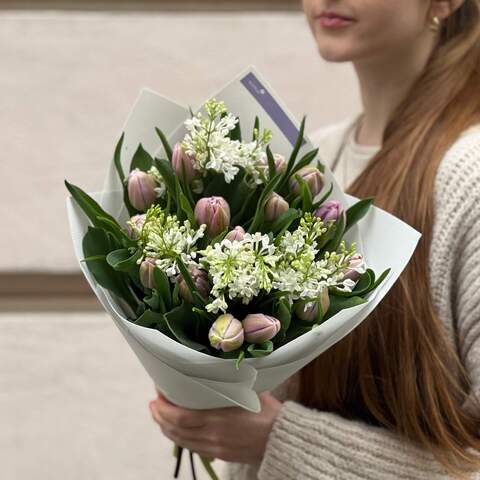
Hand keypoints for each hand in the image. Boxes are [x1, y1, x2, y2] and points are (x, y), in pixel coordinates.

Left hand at [149, 390, 281, 463]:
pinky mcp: (220, 454)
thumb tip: (214, 368)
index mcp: (218, 418)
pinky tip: (177, 430)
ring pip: (182, 440)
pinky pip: (193, 447)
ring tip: (159, 416)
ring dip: (167, 428)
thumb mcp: (248, 391)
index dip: (164, 408)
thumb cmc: (267, 411)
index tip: (157, 395)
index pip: (181, 417)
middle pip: (176, 430)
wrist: (281, 439)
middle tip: (153, 404)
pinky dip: (180, 437)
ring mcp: (215, 447)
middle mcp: (212, 435)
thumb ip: (228, 383)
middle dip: (160, 417)